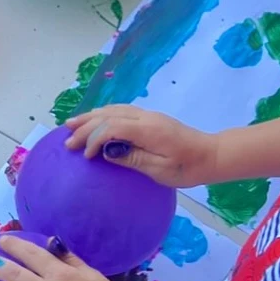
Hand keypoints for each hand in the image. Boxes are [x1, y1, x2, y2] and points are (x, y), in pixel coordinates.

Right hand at [64, 106, 215, 187]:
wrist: (212, 154)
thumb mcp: (161, 170)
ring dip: (90, 117)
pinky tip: (94, 120)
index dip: (94, 139)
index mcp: (148, 130)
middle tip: (66, 140)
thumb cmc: (189, 168)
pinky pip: (120, 111)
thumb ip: (133, 159)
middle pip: (108, 115)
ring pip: (113, 110)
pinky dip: (103, 115)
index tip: (86, 157)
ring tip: (71, 125)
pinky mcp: (149, 118)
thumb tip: (107, 152)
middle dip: (85, 126)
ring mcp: (148, 115)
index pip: (112, 128)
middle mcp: (145, 117)